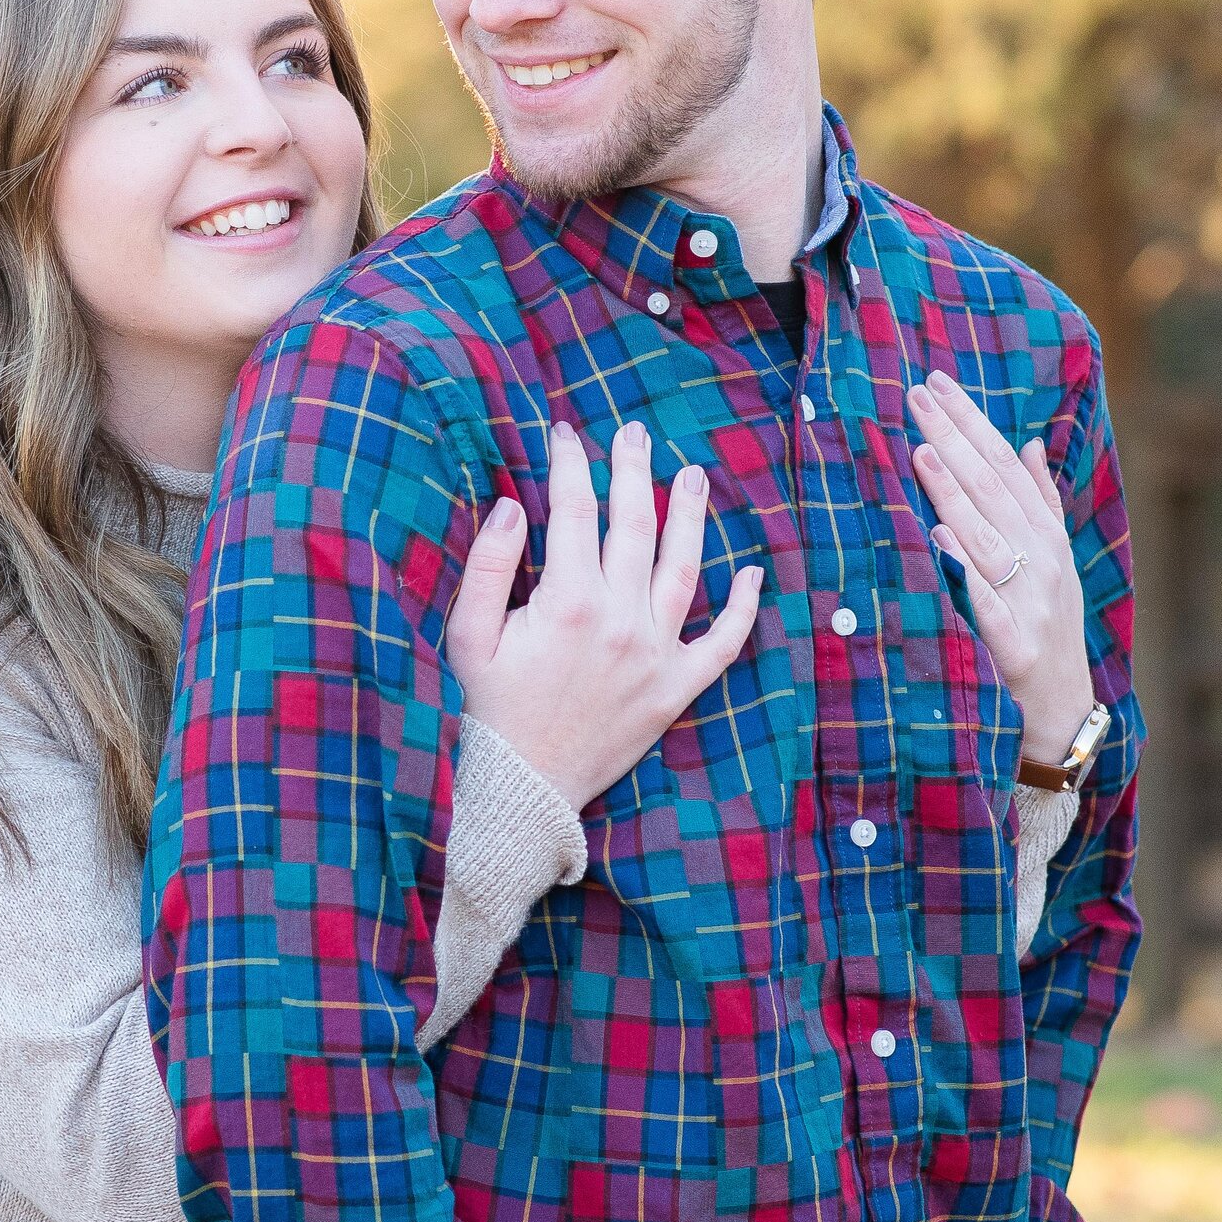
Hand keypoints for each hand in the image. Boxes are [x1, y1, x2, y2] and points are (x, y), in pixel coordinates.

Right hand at [445, 423, 762, 814]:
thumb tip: (511, 505)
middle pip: (634, 526)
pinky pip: (723, 643)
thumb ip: (488, 566)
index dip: (569, 464)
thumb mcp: (469, 636)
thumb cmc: (493, 709)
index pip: (573, 511)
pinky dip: (742, 608)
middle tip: (634, 434)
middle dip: (632, 472)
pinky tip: (752, 574)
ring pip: (684, 568)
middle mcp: (622, 620)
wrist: (526, 787)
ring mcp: (656, 653)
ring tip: (692, 476)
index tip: (565, 433)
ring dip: (691, 516)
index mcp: (568, 602)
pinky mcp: (677, 688)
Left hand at [906, 374, 1092, 767]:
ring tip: (922, 451)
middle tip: (916, 396)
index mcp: (1046, 537)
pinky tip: (938, 537)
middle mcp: (1043, 562)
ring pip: (988, 538)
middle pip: (993, 490)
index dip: (972, 423)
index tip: (937, 383)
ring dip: (955, 494)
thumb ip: (1038, 501)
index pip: (1005, 465)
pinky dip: (965, 570)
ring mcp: (1032, 604)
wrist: (1062, 715)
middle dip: (954, 439)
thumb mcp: (1051, 562)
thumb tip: (1029, 443)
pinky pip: (987, 604)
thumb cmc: (1046, 630)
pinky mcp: (1017, 649)